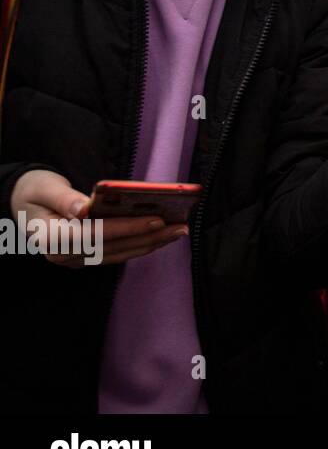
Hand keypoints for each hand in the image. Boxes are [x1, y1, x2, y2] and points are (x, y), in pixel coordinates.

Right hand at [10, 169, 187, 266]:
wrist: (24, 203)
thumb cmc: (35, 191)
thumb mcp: (44, 188)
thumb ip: (64, 198)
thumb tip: (85, 209)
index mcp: (51, 238)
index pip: (95, 234)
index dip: (127, 228)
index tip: (157, 220)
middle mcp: (63, 254)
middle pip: (113, 247)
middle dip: (149, 237)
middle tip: (181, 226)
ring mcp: (75, 259)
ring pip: (119, 253)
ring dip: (151, 243)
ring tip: (179, 230)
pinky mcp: (87, 257)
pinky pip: (118, 253)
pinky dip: (141, 243)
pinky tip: (162, 235)